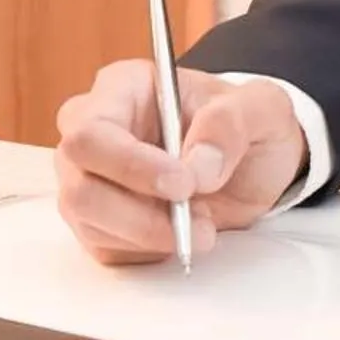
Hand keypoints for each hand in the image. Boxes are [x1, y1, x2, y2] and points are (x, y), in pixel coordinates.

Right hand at [53, 63, 308, 264]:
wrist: (255, 165)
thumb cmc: (246, 125)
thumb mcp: (260, 110)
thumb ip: (230, 126)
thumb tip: (197, 166)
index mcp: (123, 88)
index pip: (91, 131)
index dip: (130, 164)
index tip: (183, 185)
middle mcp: (94, 132)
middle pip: (79, 184)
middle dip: (138, 213)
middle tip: (198, 220)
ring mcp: (90, 179)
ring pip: (88, 222)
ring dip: (149, 236)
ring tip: (203, 226)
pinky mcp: (100, 221)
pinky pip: (106, 248)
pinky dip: (149, 251)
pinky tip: (182, 232)